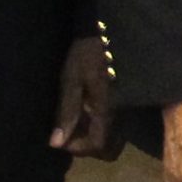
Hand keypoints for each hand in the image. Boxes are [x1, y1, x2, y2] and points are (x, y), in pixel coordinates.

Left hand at [50, 35, 118, 157]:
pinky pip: (113, 125)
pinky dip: (98, 127)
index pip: (97, 146)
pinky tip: (86, 112)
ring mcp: (124, 109)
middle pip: (110, 149)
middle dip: (89, 148)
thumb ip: (67, 112)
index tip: (61, 138)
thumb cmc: (86, 55)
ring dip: (93, 137)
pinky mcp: (124, 101)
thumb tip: (56, 143)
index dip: (77, 148)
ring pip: (113, 139)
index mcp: (106, 110)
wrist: (106, 32)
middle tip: (71, 132)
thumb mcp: (71, 81)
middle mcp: (119, 114)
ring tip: (77, 122)